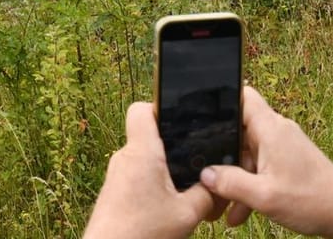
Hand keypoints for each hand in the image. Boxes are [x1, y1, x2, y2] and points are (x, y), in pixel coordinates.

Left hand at [82, 102, 216, 238]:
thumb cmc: (141, 235)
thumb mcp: (187, 215)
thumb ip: (206, 195)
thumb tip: (218, 185)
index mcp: (142, 153)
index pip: (141, 110)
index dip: (160, 107)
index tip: (181, 119)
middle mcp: (124, 159)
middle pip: (149, 137)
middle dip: (172, 148)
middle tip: (194, 163)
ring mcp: (116, 176)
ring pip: (144, 160)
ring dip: (164, 171)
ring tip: (184, 192)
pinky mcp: (114, 193)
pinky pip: (137, 178)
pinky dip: (154, 186)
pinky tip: (167, 207)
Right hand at [198, 88, 332, 238]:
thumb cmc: (313, 200)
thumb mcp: (264, 196)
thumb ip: (231, 184)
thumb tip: (206, 175)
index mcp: (271, 129)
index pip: (243, 96)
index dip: (221, 103)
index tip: (202, 120)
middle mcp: (277, 132)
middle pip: (239, 131)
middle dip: (223, 156)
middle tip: (209, 178)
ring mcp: (283, 147)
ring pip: (248, 154)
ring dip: (236, 178)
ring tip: (224, 206)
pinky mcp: (288, 162)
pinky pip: (260, 167)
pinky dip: (250, 185)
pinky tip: (241, 210)